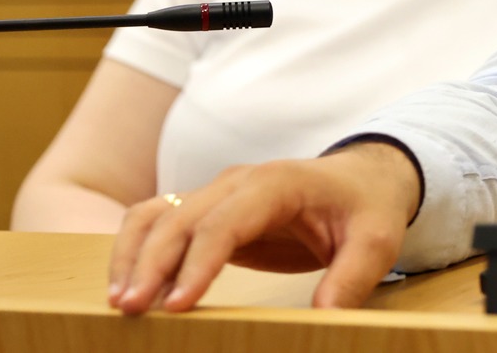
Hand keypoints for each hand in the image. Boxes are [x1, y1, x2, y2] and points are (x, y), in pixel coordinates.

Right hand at [106, 142, 420, 314]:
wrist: (365, 179)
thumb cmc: (368, 208)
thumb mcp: (376, 242)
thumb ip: (351, 277)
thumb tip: (324, 317)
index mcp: (278, 184)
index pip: (226, 221)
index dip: (199, 262)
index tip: (178, 306)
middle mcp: (239, 182)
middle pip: (180, 218)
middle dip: (152, 264)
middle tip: (132, 313)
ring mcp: (218, 193)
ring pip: (157, 214)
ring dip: (132, 255)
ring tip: (120, 304)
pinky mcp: (208, 211)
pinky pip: (158, 221)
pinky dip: (135, 249)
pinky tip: (128, 288)